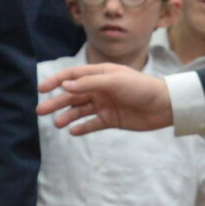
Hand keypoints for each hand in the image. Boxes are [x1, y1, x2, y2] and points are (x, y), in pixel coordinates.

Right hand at [36, 64, 172, 133]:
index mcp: (100, 74)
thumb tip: (65, 84)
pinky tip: (72, 131)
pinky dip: (82, 127)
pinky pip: (92, 124)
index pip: (73, 75)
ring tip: (57, 123)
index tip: (42, 88)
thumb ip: (89, 83)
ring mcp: (105, 104)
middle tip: (40, 110)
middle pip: (73, 95)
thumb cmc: (141, 87)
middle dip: (56, 102)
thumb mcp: (114, 81)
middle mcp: (100, 88)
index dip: (57, 80)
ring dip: (67, 115)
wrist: (164, 106)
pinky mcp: (111, 119)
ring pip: (80, 110)